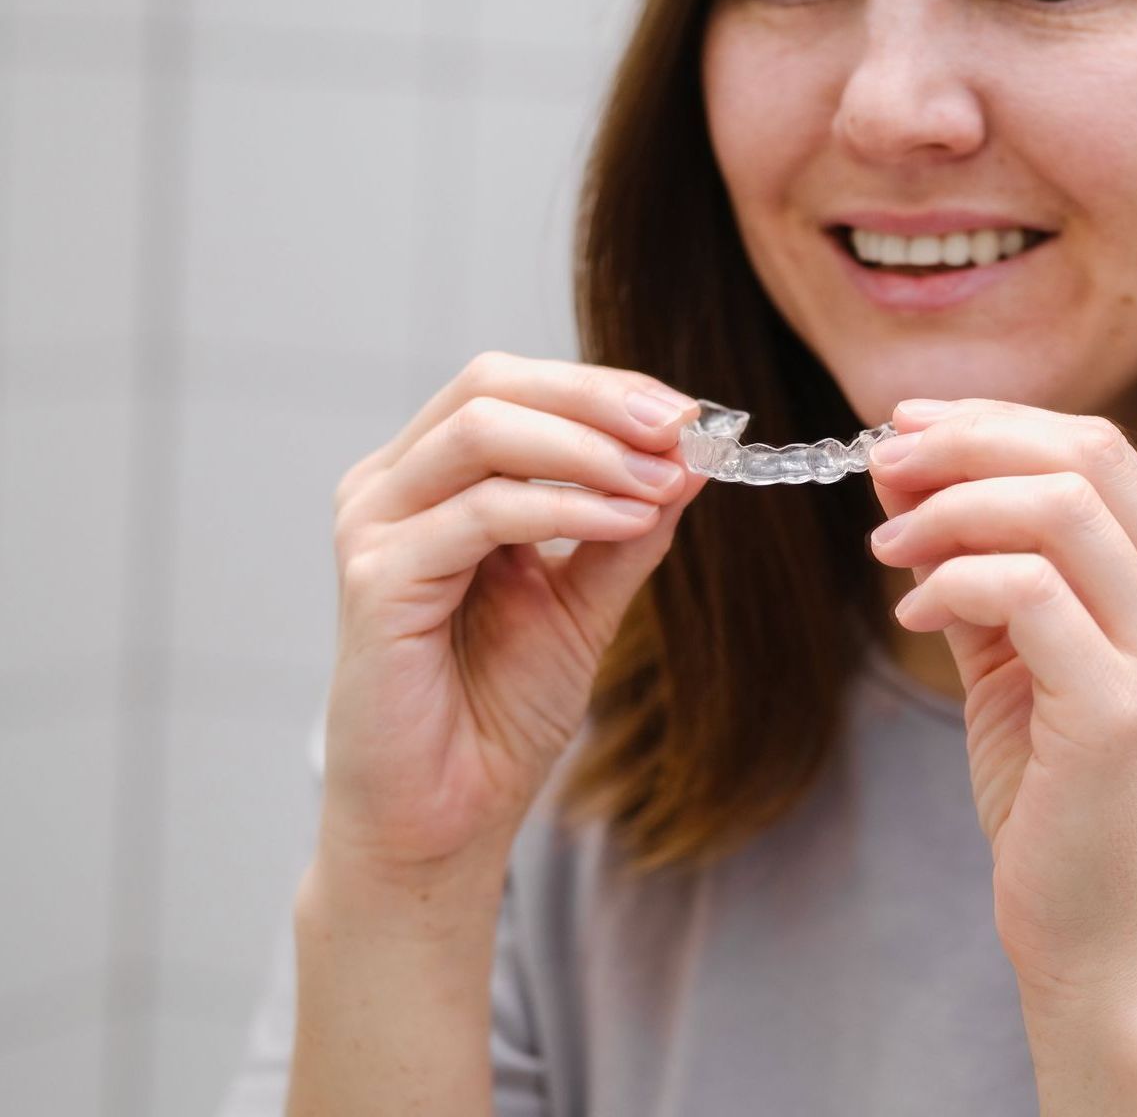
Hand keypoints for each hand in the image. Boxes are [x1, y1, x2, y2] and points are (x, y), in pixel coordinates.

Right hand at [322, 352, 708, 880]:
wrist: (446, 817)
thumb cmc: (497, 712)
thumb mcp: (584, 601)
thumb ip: (626, 527)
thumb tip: (690, 457)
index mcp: (432, 480)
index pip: (516, 387)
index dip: (606, 387)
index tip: (694, 416)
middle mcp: (390, 488)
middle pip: (492, 385)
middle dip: (599, 398)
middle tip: (684, 428)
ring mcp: (375, 528)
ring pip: (483, 432)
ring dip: (591, 448)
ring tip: (667, 480)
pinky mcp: (376, 580)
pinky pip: (481, 513)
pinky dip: (565, 507)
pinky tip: (628, 521)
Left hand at [866, 398, 1136, 1011]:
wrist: (1103, 947)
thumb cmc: (1059, 806)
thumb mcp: (1020, 663)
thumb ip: (980, 566)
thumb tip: (906, 469)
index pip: (1102, 449)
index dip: (995, 422)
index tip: (907, 427)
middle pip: (1088, 455)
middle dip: (966, 441)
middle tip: (881, 463)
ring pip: (1060, 508)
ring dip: (950, 508)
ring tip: (887, 548)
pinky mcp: (1124, 710)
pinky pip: (1026, 590)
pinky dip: (952, 581)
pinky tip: (912, 614)